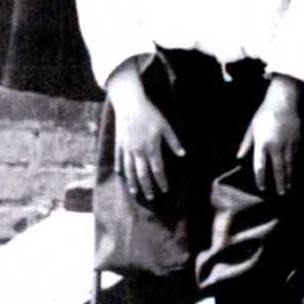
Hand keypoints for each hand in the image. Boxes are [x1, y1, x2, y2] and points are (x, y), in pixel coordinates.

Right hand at [107, 75, 184, 204]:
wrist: (130, 105)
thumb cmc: (150, 114)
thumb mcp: (165, 127)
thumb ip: (174, 142)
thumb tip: (183, 154)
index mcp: (151, 148)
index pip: (157, 170)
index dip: (161, 181)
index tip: (165, 190)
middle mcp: (138, 151)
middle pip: (143, 174)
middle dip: (147, 187)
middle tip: (151, 197)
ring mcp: (127, 149)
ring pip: (129, 170)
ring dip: (133, 182)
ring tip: (135, 193)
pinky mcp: (119, 143)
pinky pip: (119, 159)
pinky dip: (120, 168)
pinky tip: (121, 174)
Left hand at [240, 76, 302, 197]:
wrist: (283, 101)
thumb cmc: (264, 114)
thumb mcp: (251, 128)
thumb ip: (246, 143)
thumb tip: (238, 157)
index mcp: (262, 143)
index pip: (260, 165)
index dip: (261, 177)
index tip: (261, 187)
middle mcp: (276, 145)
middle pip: (278, 168)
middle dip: (280, 182)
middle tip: (281, 193)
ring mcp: (288, 143)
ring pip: (289, 163)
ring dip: (289, 176)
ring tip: (289, 186)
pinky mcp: (297, 139)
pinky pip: (295, 155)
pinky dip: (294, 164)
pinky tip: (294, 171)